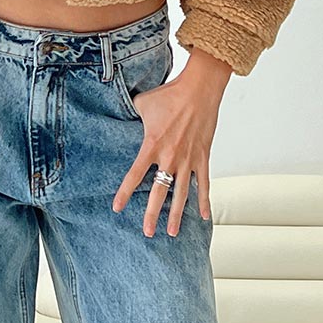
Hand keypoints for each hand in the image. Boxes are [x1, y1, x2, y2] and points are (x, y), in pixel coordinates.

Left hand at [113, 47, 230, 235]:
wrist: (199, 89)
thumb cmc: (169, 94)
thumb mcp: (142, 103)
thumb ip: (131, 115)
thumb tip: (120, 114)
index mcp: (152, 146)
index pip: (134, 175)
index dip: (125, 193)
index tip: (118, 208)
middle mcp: (170, 157)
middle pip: (159, 193)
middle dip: (152, 214)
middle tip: (148, 232)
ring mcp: (188, 159)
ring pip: (182, 194)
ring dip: (177, 215)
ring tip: (172, 233)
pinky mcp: (203, 157)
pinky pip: (204, 183)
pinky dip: (204, 200)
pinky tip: (204, 216)